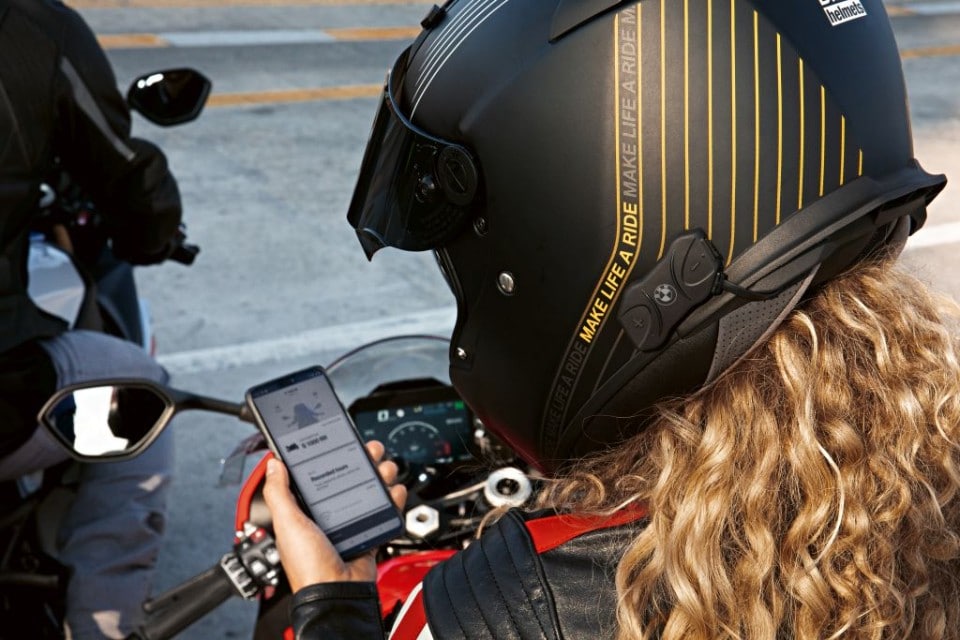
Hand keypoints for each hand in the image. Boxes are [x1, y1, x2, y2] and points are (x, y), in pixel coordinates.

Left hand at [261, 441, 406, 591]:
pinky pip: (384, 509)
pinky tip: (394, 490)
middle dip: (363, 459)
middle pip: (349, 476)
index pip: (319, 474)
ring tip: (385, 468)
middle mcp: (328, 514)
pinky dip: (393, 498)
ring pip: (370, 489)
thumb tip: (273, 464)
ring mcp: (350, 522)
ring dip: (381, 474)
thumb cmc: (308, 565)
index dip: (331, 454)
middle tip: (370, 450)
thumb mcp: (288, 523)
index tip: (340, 439)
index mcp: (305, 510)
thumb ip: (278, 493)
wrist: (336, 592)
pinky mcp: (369, 531)